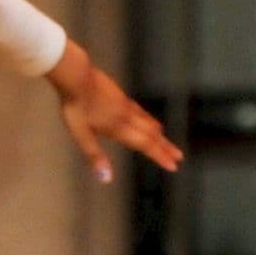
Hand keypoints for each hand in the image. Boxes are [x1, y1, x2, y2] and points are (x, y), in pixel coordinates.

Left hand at [45, 42, 181, 181]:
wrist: (76, 75)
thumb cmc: (75, 106)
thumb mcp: (81, 134)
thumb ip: (94, 155)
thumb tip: (106, 179)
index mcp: (119, 128)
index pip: (145, 145)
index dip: (160, 156)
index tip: (174, 165)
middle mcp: (126, 116)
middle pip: (151, 134)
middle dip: (165, 146)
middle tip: (179, 155)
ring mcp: (124, 103)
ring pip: (146, 119)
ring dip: (157, 131)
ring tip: (164, 136)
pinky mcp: (119, 94)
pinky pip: (138, 109)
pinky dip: (147, 117)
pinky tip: (142, 115)